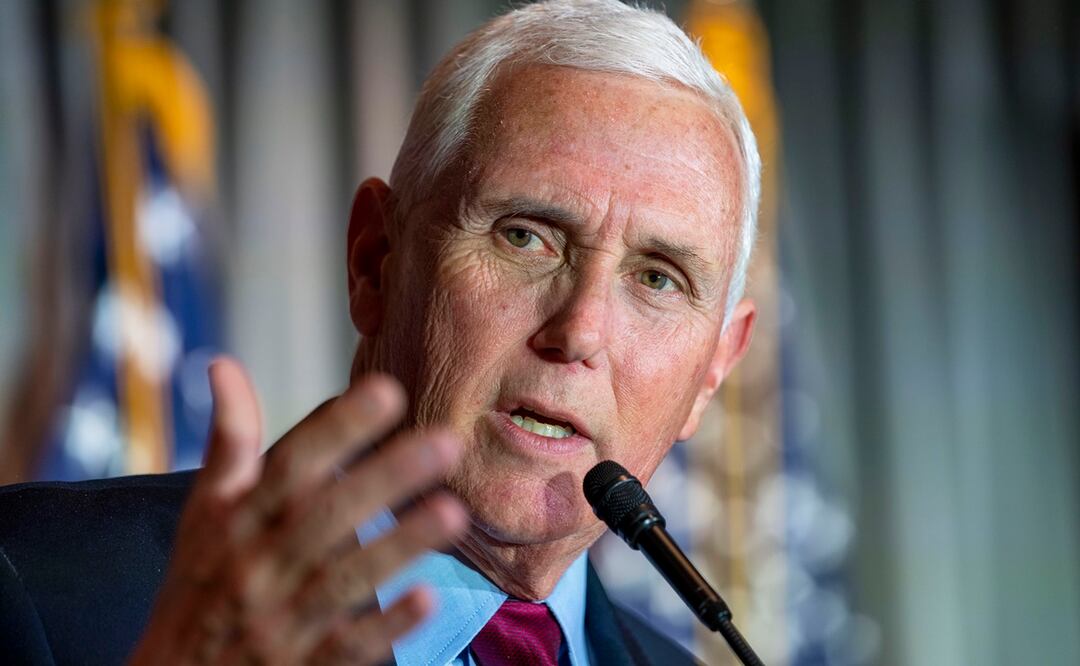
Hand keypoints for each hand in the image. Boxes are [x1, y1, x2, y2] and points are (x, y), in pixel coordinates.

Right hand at [129, 357, 466, 664]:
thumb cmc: (198, 583)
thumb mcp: (204, 511)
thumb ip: (228, 441)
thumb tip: (223, 363)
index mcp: (236, 520)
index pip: (289, 465)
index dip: (336, 428)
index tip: (387, 390)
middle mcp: (257, 564)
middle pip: (327, 515)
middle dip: (386, 477)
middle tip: (447, 442)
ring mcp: (280, 619)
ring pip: (344, 579)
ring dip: (398, 546)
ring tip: (452, 512)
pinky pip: (346, 646)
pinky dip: (385, 626)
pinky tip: (426, 599)